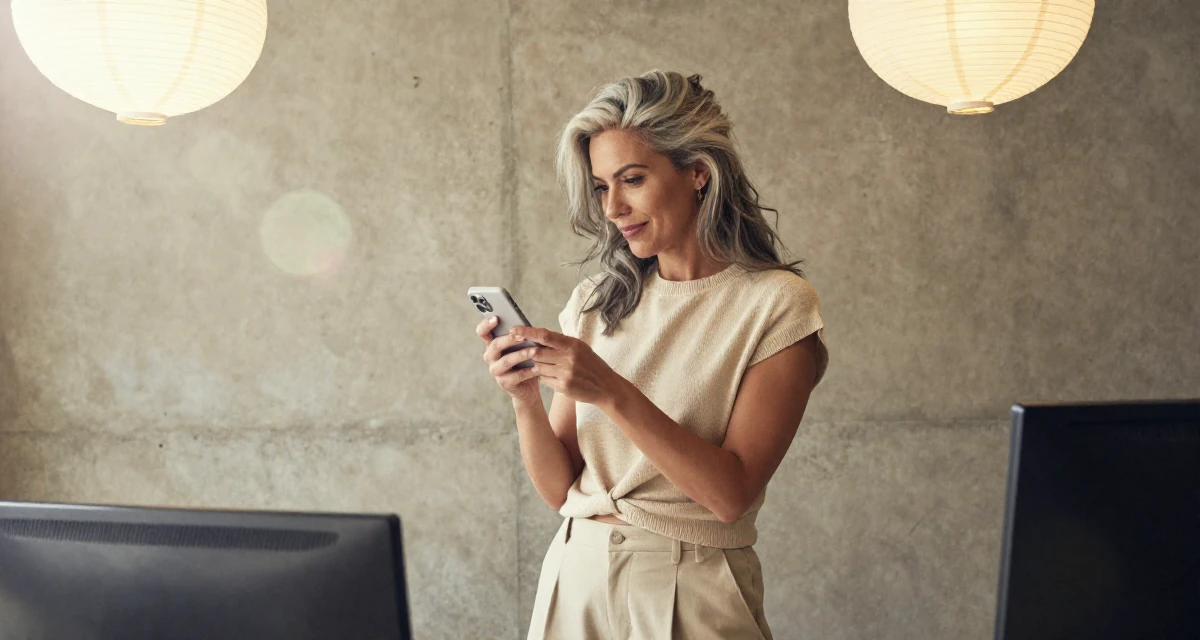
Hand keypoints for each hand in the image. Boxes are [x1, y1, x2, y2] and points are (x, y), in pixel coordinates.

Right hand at [477, 316, 539, 402]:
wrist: (529, 384)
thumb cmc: (526, 360)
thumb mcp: (523, 345)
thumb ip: (520, 335)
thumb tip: (524, 326)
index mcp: (493, 344)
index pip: (482, 333)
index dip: (486, 325)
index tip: (496, 318)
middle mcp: (490, 357)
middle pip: (495, 345)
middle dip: (509, 339)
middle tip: (522, 335)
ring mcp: (496, 371)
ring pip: (506, 361)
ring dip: (521, 355)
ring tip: (535, 351)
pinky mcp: (504, 383)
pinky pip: (515, 376)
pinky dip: (527, 371)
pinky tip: (537, 368)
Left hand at [508, 326, 622, 405]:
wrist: (606, 387)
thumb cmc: (591, 364)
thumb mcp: (580, 348)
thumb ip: (561, 343)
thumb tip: (537, 336)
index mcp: (573, 344)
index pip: (545, 336)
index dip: (527, 332)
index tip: (513, 330)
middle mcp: (569, 358)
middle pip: (537, 352)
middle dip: (527, 351)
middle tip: (520, 349)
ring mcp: (566, 373)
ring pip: (538, 367)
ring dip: (536, 365)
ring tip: (545, 364)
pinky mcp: (563, 386)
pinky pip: (544, 379)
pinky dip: (544, 377)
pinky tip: (553, 376)